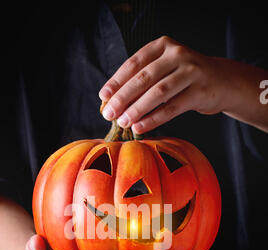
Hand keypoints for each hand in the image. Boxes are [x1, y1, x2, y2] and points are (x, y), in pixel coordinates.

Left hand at [99, 35, 266, 132]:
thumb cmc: (184, 78)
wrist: (222, 81)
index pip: (134, 63)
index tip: (103, 97)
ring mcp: (191, 71)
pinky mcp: (200, 91)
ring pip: (158, 93)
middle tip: (108, 113)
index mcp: (163, 45)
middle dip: (123, 97)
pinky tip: (140, 128)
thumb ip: (142, 79)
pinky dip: (154, 119)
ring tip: (123, 122)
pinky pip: (172, 108)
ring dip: (137, 109)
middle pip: (144, 78)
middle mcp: (178, 54)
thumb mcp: (164, 70)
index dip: (117, 81)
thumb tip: (112, 101)